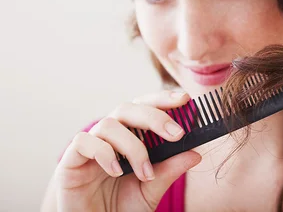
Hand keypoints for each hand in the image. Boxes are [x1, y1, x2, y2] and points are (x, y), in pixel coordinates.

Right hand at [52, 90, 201, 211]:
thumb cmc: (120, 207)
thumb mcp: (152, 189)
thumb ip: (169, 170)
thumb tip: (196, 153)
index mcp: (129, 136)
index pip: (144, 107)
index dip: (162, 99)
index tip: (185, 99)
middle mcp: (109, 136)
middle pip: (128, 108)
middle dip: (155, 116)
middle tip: (176, 133)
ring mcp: (89, 146)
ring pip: (109, 124)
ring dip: (133, 146)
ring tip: (145, 172)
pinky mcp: (69, 160)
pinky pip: (83, 142)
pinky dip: (104, 153)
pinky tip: (117, 171)